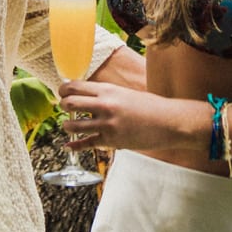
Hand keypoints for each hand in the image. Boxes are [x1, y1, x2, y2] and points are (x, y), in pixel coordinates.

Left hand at [57, 80, 205, 152]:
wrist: (169, 122)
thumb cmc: (150, 106)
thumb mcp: (126, 93)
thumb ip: (107, 94)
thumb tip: (89, 96)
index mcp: (108, 90)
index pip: (74, 86)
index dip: (63, 90)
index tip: (62, 93)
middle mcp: (104, 105)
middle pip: (69, 103)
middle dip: (62, 106)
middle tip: (64, 108)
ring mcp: (107, 124)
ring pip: (73, 125)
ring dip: (67, 126)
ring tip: (68, 126)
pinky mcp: (111, 141)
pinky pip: (86, 143)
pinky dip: (74, 146)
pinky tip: (68, 146)